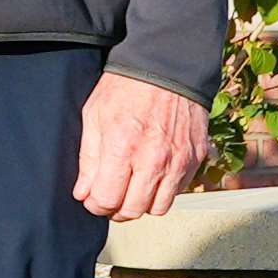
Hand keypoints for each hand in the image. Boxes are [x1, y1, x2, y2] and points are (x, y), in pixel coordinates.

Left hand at [71, 70, 211, 224]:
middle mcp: (153, 160)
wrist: (166, 66)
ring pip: (157, 208)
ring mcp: (178, 161)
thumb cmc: (125, 88)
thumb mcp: (94, 115)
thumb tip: (83, 193)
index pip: (107, 200)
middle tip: (111, 194)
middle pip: (132, 210)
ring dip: (142, 203)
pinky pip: (177, 191)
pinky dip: (163, 190)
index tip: (93, 198)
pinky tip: (153, 173)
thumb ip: (88, 159)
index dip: (95, 204)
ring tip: (133, 186)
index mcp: (123, 147)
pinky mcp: (195, 159)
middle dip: (116, 208)